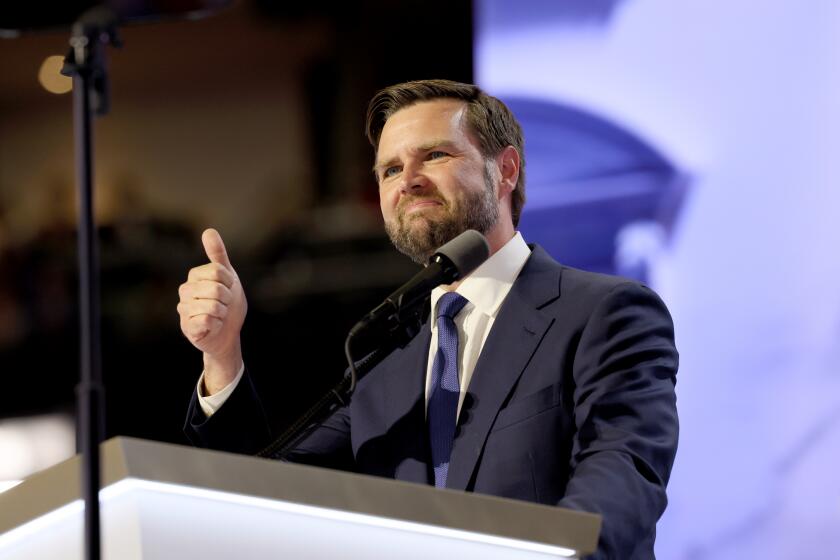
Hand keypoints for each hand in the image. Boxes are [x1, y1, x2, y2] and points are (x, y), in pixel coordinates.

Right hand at [177, 228, 246, 393]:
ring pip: (213, 306)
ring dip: (223, 313)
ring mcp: (184, 310)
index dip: (229, 282)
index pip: (217, 271)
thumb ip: (218, 254)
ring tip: (219, 315)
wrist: (228, 333)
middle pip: (216, 288)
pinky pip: (207, 320)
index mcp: (194, 276)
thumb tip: (208, 230)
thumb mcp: (227, 276)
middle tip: (224, 305)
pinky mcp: (188, 327)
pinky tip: (214, 325)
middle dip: (228, 299)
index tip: (228, 288)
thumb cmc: (227, 303)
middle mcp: (185, 291)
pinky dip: (218, 324)